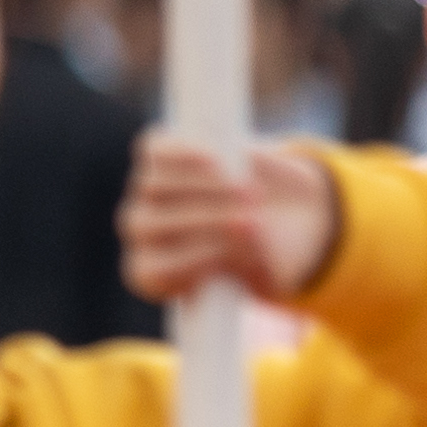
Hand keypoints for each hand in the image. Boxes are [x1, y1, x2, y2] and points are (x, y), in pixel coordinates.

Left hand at [120, 135, 341, 310]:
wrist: (283, 212)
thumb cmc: (272, 255)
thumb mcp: (271, 274)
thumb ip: (255, 269)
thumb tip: (250, 245)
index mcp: (157, 275)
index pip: (151, 272)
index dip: (189, 263)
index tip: (232, 256)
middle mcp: (143, 235)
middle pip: (148, 225)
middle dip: (203, 222)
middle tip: (251, 221)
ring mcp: (145, 193)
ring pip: (152, 185)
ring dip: (202, 187)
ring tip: (249, 193)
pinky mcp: (159, 157)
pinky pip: (154, 150)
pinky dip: (181, 153)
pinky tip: (215, 159)